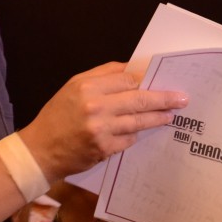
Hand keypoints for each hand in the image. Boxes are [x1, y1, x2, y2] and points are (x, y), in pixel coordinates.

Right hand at [22, 61, 188, 178]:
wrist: (40, 150)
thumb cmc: (57, 116)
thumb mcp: (74, 87)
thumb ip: (102, 76)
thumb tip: (133, 70)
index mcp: (87, 87)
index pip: (128, 79)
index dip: (146, 80)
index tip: (161, 79)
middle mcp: (95, 106)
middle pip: (139, 98)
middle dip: (164, 98)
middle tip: (181, 98)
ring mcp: (101, 129)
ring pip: (138, 121)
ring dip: (157, 118)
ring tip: (171, 115)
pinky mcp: (104, 149)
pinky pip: (129, 140)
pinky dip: (135, 135)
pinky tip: (142, 132)